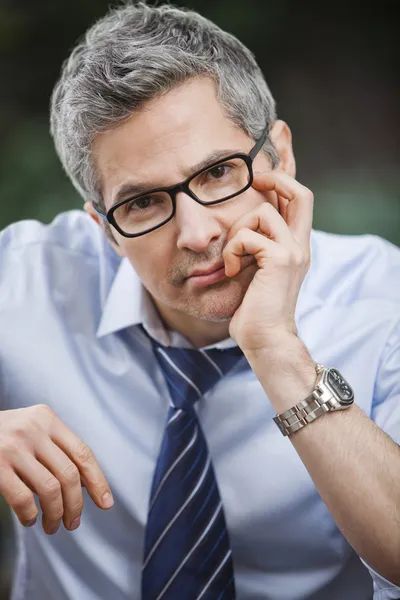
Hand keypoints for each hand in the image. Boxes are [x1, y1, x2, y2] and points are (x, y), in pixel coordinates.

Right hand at [0, 405, 113, 533]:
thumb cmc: (3, 435)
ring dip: (56, 515)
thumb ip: (57, 447)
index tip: (106, 503)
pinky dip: (30, 515)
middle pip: (69, 474)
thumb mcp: (32, 429)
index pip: (82, 452)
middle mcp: (33, 430)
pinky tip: (29, 520)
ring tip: (53, 526)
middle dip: (76, 505)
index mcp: (47, 418)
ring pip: (50, 489)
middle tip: (73, 523)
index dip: (98, 480)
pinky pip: (23, 499)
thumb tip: (88, 482)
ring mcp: (12, 447)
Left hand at [223, 170, 312, 353]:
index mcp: (296, 246)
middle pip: (302, 194)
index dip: (283, 182)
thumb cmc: (255, 310)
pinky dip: (232, 251)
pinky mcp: (280, 260)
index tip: (259, 181)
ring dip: (238, 230)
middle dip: (275, 179)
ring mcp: (293, 251)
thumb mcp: (257, 271)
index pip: (301, 201)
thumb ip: (257, 247)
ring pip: (263, 211)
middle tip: (253, 183)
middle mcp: (300, 245)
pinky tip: (231, 271)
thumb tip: (240, 227)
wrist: (265, 338)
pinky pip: (247, 237)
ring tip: (233, 257)